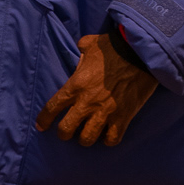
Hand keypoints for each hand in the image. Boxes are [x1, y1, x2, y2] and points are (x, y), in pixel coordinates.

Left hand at [35, 31, 155, 147]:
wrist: (141, 54)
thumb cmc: (114, 47)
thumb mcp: (89, 44)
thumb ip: (79, 52)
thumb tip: (78, 54)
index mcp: (75, 85)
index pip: (52, 107)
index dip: (44, 119)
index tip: (41, 126)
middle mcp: (87, 102)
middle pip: (66, 130)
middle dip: (63, 133)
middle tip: (67, 131)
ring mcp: (105, 112)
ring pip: (87, 138)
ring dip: (85, 138)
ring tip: (86, 134)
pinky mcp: (123, 118)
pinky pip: (112, 139)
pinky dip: (108, 140)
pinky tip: (107, 135)